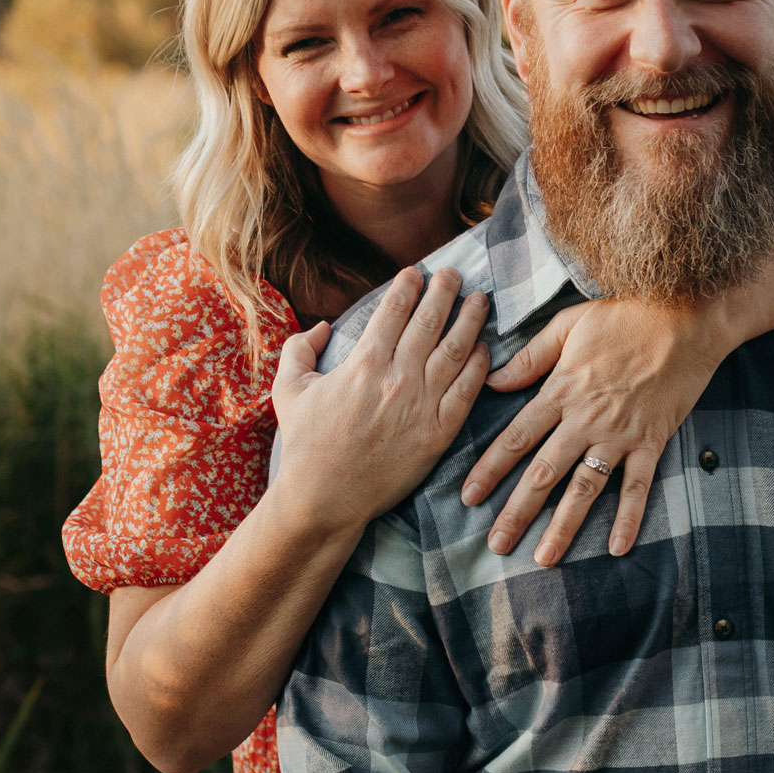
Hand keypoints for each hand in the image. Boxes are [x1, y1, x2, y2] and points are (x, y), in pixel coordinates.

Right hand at [271, 267, 489, 535]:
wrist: (325, 499)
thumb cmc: (305, 444)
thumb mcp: (288, 389)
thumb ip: (299, 349)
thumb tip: (323, 326)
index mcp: (364, 363)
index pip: (394, 310)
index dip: (408, 286)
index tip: (416, 273)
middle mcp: (398, 378)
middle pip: (430, 322)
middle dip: (445, 291)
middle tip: (454, 274)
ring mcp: (423, 406)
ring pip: (455, 351)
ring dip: (470, 320)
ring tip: (480, 300)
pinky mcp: (440, 433)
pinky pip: (467, 391)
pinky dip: (479, 365)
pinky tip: (485, 348)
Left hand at [461, 297, 723, 565]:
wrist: (686, 318)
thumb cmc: (625, 316)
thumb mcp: (569, 324)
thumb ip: (530, 357)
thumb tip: (493, 380)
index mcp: (562, 390)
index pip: (516, 437)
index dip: (490, 469)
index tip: (468, 497)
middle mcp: (586, 419)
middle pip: (544, 472)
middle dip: (518, 511)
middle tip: (497, 544)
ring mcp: (621, 434)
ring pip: (586, 488)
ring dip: (564, 526)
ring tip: (545, 558)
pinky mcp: (652, 441)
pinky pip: (639, 486)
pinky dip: (629, 518)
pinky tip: (616, 548)